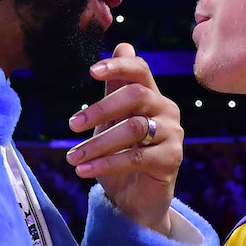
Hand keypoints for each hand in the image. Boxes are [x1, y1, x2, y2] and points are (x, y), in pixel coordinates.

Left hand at [65, 43, 181, 234]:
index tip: (91, 72)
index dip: (118, 66)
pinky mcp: (172, 159)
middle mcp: (167, 110)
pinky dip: (107, 163)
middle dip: (100, 109)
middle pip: (136, 96)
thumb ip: (114, 89)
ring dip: (98, 143)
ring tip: (73, 157)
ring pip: (134, 128)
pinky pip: (136, 157)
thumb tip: (122, 45)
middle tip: (72, 125)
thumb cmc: (121, 156)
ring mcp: (173, 134)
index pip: (140, 70)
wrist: (135, 200)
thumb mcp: (112, 121)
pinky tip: (84, 170)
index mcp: (151, 96)